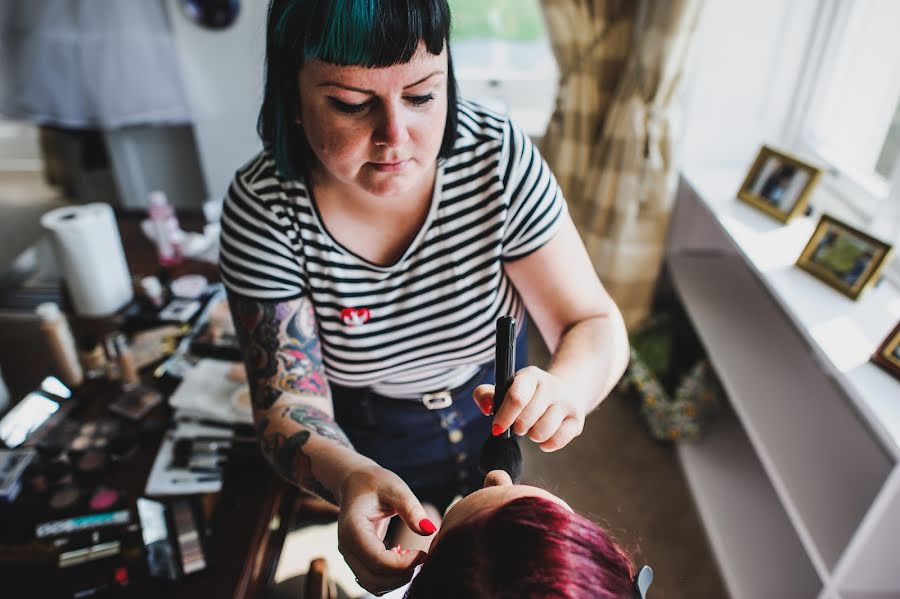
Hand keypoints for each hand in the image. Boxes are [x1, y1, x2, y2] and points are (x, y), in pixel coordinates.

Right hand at [337, 465, 434, 594]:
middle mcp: (347, 548)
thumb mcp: (395, 489)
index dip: (403, 564)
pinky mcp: (357, 561)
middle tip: (423, 558)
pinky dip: (391, 577)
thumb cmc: (374, 483)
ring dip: (397, 580)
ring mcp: (350, 557)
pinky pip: (373, 580)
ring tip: (414, 557)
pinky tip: (403, 557)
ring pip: (372, 585)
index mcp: (353, 529)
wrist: (354, 483)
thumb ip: (411, 509)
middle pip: (373, 580)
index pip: (377, 560)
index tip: (424, 554)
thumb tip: (429, 530)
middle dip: (401, 576)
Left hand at [473, 366, 584, 451]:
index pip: (517, 398)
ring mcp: (566, 402)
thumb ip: (485, 394)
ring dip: (532, 435)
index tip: (497, 428)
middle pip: (526, 420)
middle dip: (518, 427)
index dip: (504, 417)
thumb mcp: (505, 388)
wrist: (562, 392)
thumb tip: (486, 407)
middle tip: (519, 423)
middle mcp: (552, 386)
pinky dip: (546, 444)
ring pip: (541, 433)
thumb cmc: (526, 394)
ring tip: (533, 426)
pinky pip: (556, 442)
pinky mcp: (577, 420)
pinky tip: (545, 434)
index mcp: (530, 375)